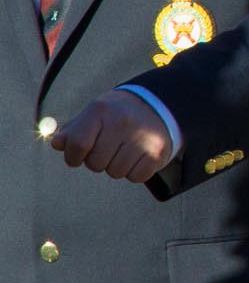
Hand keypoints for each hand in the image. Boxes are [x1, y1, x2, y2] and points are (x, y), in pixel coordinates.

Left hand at [49, 90, 174, 182]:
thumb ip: (72, 131)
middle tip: (108, 148)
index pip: (78, 144)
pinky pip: (136, 177)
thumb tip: (56, 144)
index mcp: (101, 110)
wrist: (158, 105)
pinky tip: (138, 155)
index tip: (77, 156)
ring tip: (124, 150)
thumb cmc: (115, 115)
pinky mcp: (157, 152)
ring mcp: (142, 137)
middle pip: (95, 163)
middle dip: (97, 161)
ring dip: (116, 166)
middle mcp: (123, 122)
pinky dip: (134, 171)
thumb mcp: (93, 115)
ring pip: (115, 172)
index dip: (73, 156)